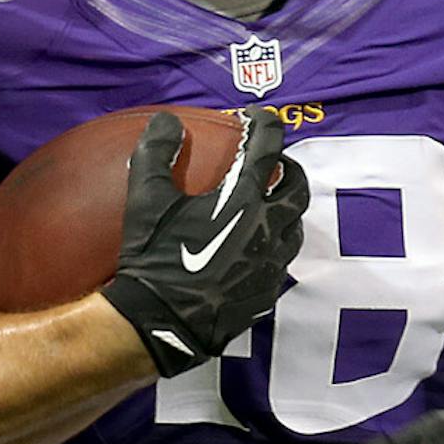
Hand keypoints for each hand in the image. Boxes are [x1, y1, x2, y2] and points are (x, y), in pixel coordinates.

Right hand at [100, 108, 307, 376]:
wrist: (160, 324)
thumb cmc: (155, 258)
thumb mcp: (146, 201)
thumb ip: (156, 153)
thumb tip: (166, 120)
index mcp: (246, 200)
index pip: (268, 148)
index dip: (265, 124)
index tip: (254, 119)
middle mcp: (270, 230)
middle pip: (298, 189)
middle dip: (290, 169)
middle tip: (273, 164)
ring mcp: (272, 266)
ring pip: (295, 229)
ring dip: (286, 211)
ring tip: (267, 207)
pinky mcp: (266, 294)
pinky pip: (280, 264)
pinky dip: (272, 247)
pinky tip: (252, 251)